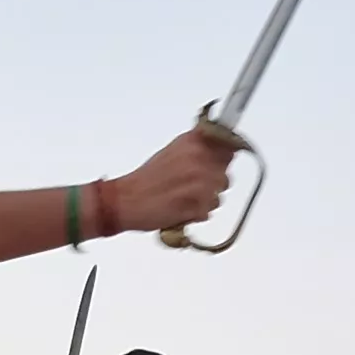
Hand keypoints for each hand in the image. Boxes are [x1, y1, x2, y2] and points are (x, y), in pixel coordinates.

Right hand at [111, 120, 245, 233]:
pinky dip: (197, 213)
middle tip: (191, 185)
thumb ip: (199, 147)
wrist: (125, 200)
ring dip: (205, 199)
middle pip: (226, 173)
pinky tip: (180, 207)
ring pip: (218, 194)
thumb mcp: (174, 150)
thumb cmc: (146, 179)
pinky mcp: (198, 205)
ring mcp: (201, 182)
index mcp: (193, 141)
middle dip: (213, 182)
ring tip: (184, 197)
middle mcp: (199, 158)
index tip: (218, 161)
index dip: (224, 156)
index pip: (230, 145)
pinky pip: (208, 211)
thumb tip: (224, 146)